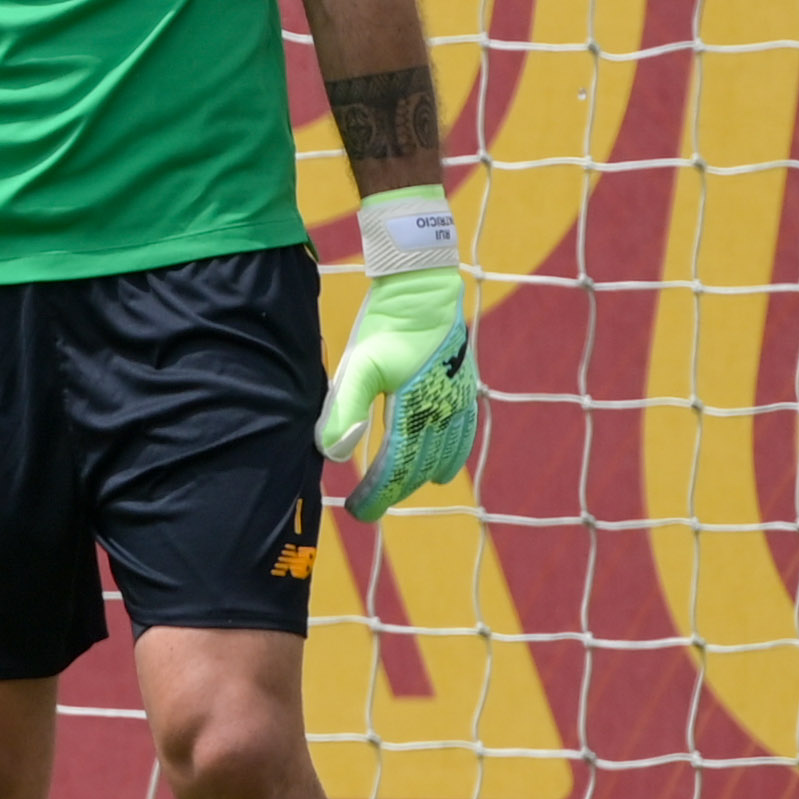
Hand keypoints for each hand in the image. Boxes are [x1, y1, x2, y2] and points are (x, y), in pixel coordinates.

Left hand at [318, 188, 479, 521]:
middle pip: (419, 469)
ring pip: (445, 458)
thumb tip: (333, 454)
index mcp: (416, 410)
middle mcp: (444, 412)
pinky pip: (463, 437)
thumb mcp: (359, 364)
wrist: (424, 287)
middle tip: (366, 505)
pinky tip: (440, 467)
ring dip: (419, 477)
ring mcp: (458, 402)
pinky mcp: (464, 389)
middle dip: (393, 491)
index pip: (396, 469)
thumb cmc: (388, 324)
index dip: (376, 496)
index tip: (356, 512)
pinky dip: (451, 457)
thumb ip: (344, 409)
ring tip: (396, 489)